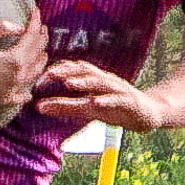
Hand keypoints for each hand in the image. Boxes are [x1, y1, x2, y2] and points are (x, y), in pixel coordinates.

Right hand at [0, 9, 47, 112]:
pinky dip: (29, 87)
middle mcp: (18, 75)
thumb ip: (0, 29)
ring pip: (36, 73)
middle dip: (41, 38)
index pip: (32, 36)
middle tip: (41, 28)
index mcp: (13, 59)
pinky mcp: (5, 99)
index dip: (35, 21)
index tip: (36, 11)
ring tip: (40, 50)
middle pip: (38, 54)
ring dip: (41, 59)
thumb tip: (20, 28)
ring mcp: (13, 89)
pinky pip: (24, 94)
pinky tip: (29, 86)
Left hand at [35, 60, 166, 131]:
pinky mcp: (129, 102)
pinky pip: (118, 99)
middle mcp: (105, 80)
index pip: (73, 70)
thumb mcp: (86, 109)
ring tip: (69, 84)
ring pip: (101, 82)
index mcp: (93, 79)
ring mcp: (118, 89)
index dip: (56, 72)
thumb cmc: (113, 108)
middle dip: (67, 71)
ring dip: (84, 82)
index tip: (37, 79)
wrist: (146, 114)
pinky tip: (96, 103)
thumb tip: (38, 107)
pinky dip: (106, 100)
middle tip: (48, 74)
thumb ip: (64, 107)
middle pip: (85, 72)